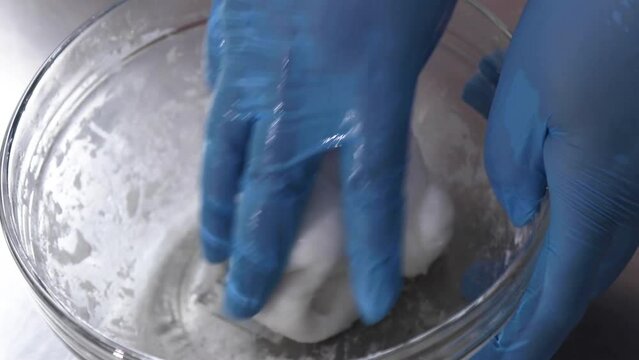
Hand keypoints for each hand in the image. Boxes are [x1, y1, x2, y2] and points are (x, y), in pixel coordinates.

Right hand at [201, 0, 456, 322]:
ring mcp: (255, 74)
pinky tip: (218, 161)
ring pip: (226, 163)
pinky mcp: (227, 45)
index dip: (370, 258)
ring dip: (217, 213)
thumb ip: (388, 88)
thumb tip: (369, 113)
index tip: (369, 302)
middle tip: (239, 301)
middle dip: (255, 261)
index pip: (373, 201)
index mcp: (367, 100)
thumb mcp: (412, 37)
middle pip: (272, 202)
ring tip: (213, 248)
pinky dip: (219, 145)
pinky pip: (219, 109)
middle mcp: (301, 103)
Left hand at [472, 0, 638, 357]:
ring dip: (537, 264)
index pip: (559, 295)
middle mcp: (629, 205)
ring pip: (586, 245)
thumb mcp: (526, 101)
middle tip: (476, 301)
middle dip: (526, 306)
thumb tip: (522, 211)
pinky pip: (598, 212)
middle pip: (576, 279)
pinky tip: (524, 206)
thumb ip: (515, 166)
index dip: (526, 337)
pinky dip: (556, 226)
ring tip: (488, 266)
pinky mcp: (635, 161)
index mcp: (596, 201)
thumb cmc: (588, 34)